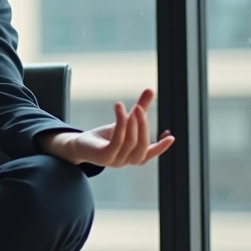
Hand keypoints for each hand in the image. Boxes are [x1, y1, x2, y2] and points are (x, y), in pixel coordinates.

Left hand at [45, 89, 174, 167]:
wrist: (79, 144)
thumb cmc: (103, 136)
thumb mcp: (124, 121)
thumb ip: (140, 109)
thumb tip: (151, 90)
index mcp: (133, 156)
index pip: (150, 154)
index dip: (161, 147)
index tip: (171, 137)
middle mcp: (126, 161)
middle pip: (142, 147)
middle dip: (144, 126)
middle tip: (139, 108)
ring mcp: (115, 161)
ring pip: (130, 142)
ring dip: (132, 124)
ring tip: (131, 108)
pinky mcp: (104, 157)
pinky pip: (117, 141)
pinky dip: (121, 124)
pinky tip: (120, 110)